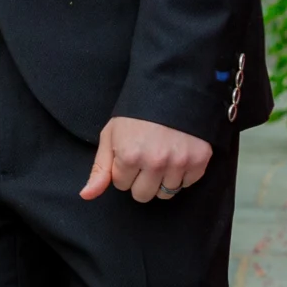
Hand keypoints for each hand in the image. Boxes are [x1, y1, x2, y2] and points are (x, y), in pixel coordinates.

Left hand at [82, 117, 212, 203]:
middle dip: (141, 180)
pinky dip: (182, 174)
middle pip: (143, 196)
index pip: (121, 185)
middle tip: (145, 158)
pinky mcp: (199, 161)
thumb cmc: (136, 114)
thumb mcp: (110, 135)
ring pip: (166, 193)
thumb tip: (87, 195)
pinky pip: (187, 184)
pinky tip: (177, 155)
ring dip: (162, 179)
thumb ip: (99, 168)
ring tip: (162, 155)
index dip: (123, 169)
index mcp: (129, 156)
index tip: (130, 152)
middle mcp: (155, 163)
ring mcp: (179, 163)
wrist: (171, 90)